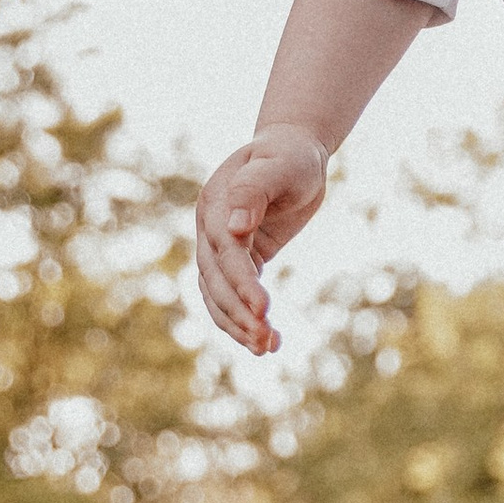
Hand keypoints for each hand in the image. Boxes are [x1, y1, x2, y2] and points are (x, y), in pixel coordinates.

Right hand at [195, 124, 328, 352]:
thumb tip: (236, 227)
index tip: (264, 309)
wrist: (292, 153)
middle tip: (266, 340)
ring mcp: (220, 247)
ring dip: (238, 325)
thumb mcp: (281, 164)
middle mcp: (211, 228)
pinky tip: (266, 342)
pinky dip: (244, 320)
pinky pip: (232, 296)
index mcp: (217, 203)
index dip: (242, 281)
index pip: (225, 252)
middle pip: (215, 281)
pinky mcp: (238, 260)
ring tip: (267, 348)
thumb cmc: (289, 156)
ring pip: (217, 296)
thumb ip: (256, 189)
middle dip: (239, 312)